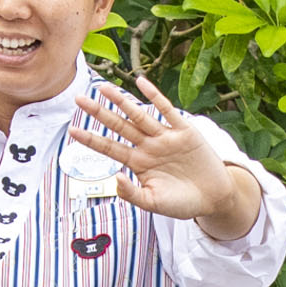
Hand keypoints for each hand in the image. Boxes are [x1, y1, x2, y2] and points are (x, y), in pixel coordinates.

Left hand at [72, 79, 258, 236]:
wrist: (214, 197)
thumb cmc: (182, 203)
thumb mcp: (153, 203)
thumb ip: (132, 193)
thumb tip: (115, 177)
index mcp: (138, 163)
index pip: (109, 148)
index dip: (91, 139)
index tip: (71, 131)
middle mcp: (148, 146)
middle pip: (119, 126)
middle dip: (99, 113)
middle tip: (79, 99)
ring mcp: (165, 136)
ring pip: (139, 115)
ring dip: (121, 101)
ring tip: (103, 88)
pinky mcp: (184, 130)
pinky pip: (167, 110)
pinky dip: (154, 96)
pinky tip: (141, 83)